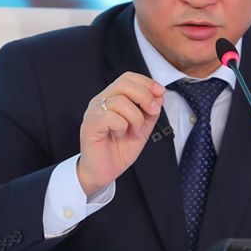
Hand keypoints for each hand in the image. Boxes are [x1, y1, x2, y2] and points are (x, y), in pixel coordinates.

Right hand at [77, 72, 164, 196]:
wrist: (104, 173)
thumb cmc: (119, 150)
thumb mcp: (142, 128)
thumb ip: (150, 112)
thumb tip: (159, 95)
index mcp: (112, 98)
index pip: (128, 77)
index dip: (146, 82)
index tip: (160, 93)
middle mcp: (101, 101)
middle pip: (124, 84)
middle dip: (145, 96)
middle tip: (153, 112)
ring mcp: (94, 112)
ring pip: (120, 101)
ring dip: (135, 117)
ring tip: (134, 131)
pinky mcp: (90, 125)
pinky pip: (111, 116)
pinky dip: (122, 126)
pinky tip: (120, 134)